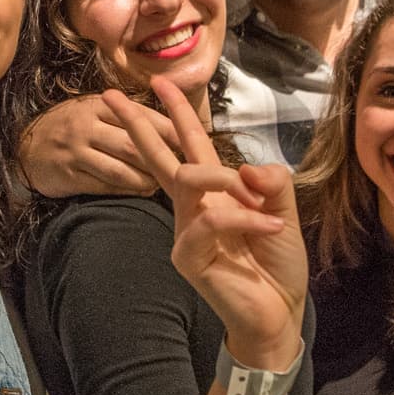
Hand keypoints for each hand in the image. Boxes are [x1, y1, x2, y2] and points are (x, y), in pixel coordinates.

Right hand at [19, 93, 177, 197]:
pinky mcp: (70, 175)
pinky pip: (105, 185)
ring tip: (164, 185)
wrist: (26, 145)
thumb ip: (128, 116)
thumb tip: (174, 126)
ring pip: (121, 168)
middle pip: (134, 144)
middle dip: (162, 160)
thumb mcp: (96, 110)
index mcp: (99, 105)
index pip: (143, 116)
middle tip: (186, 172)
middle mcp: (87, 125)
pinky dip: (127, 189)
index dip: (171, 131)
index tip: (193, 144)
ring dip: (146, 179)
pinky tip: (141, 191)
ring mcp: (77, 150)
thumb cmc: (72, 126)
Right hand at [102, 78, 305, 367]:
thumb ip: (271, 182)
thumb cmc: (277, 263)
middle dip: (138, 124)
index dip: (176, 112)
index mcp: (213, 193)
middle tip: (110, 97)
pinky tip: (271, 227)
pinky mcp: (188, 257)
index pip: (189, 144)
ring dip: (225, 179)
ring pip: (189, 179)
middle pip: (159, 156)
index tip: (158, 82)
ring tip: (258, 198)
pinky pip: (209, 220)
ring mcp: (187, 232)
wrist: (280, 312)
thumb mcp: (284, 213)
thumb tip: (246, 166)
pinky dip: (243, 217)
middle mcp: (193, 207)